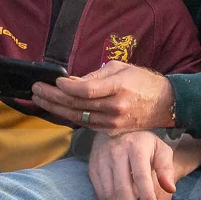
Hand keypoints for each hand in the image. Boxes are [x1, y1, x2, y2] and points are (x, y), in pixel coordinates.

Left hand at [30, 61, 174, 131]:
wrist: (164, 103)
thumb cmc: (142, 81)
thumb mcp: (121, 68)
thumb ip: (96, 75)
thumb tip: (71, 81)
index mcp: (118, 88)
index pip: (86, 90)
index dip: (67, 87)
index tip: (54, 80)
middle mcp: (115, 107)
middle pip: (76, 105)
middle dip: (52, 97)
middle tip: (36, 89)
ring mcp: (112, 122)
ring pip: (77, 117)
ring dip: (55, 108)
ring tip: (39, 99)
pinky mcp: (110, 131)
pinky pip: (84, 123)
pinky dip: (68, 116)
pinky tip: (56, 109)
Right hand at [88, 131, 174, 199]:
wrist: (116, 127)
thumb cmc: (144, 143)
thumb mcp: (160, 149)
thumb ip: (167, 168)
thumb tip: (170, 189)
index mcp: (135, 146)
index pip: (140, 174)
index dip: (146, 194)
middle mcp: (116, 152)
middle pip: (122, 187)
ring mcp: (101, 160)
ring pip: (108, 192)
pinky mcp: (93, 168)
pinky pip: (100, 192)